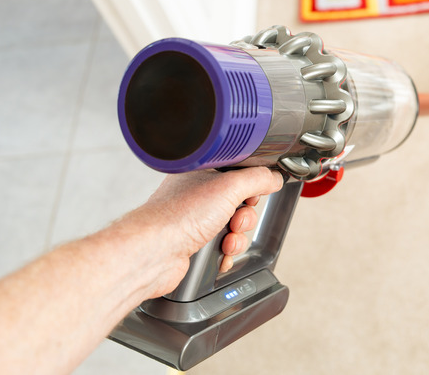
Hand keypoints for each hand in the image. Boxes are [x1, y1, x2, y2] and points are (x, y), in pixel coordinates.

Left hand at [121, 167, 283, 297]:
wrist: (154, 253)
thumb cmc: (177, 216)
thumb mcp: (229, 187)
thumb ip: (258, 179)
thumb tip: (274, 177)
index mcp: (202, 174)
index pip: (239, 176)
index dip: (251, 188)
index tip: (252, 195)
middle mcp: (197, 196)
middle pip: (240, 205)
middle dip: (244, 218)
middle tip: (235, 220)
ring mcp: (195, 221)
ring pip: (233, 230)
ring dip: (236, 239)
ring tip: (224, 240)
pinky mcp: (194, 245)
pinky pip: (223, 249)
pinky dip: (225, 254)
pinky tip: (218, 253)